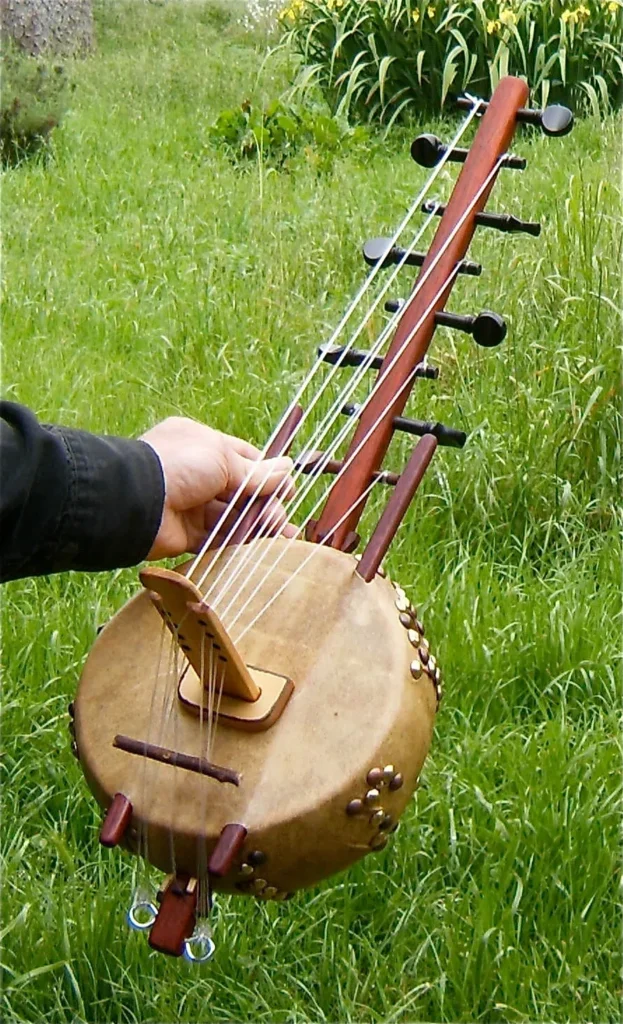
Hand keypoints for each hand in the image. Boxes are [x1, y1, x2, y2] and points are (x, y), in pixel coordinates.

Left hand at [140, 417, 294, 559]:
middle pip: (240, 490)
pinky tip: (260, 545)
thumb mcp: (223, 459)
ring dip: (256, 523)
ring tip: (279, 533)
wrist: (136, 501)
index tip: (289, 490)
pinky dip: (238, 541)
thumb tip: (288, 468)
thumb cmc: (179, 465)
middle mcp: (196, 473)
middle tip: (282, 517)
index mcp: (201, 444)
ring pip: (231, 515)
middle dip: (264, 503)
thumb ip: (257, 471)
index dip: (267, 474)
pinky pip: (218, 538)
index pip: (242, 458)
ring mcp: (190, 504)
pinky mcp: (186, 534)